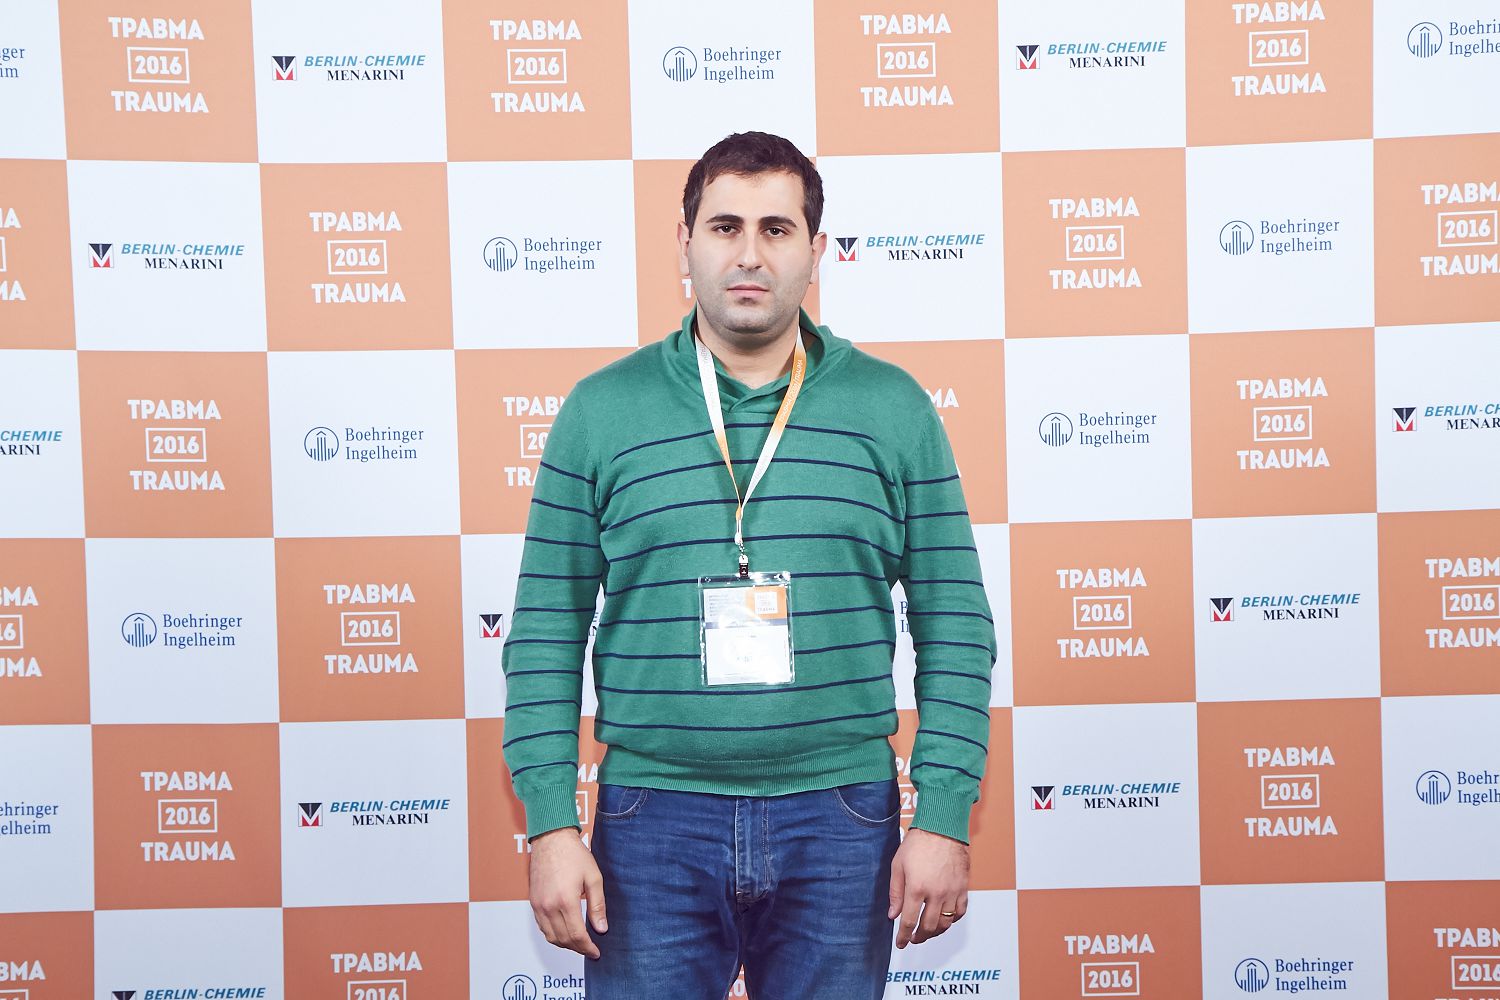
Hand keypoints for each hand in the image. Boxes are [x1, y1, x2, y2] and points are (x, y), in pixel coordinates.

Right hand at [527, 827, 606, 958]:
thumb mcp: (594, 877)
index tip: (596, 952)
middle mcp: (549, 906)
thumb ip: (598, 905)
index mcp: (566, 900)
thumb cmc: (574, 854)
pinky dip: (554, 935)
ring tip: (579, 943)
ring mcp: (538, 905)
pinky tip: (565, 931)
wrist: (551, 839)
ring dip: (565, 944)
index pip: (577, 936)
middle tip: (590, 949)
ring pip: (551, 937)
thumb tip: (601, 928)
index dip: (588, 948)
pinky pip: (542, 927)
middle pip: (563, 939)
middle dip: (578, 948)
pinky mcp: (533, 902)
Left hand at [888, 827, 968, 948]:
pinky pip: (960, 912)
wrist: (942, 828)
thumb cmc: (918, 843)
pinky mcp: (963, 888)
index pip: (909, 921)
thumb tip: (893, 914)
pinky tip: (944, 919)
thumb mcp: (898, 865)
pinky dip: (952, 920)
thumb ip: (895, 893)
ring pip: (945, 923)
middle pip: (928, 927)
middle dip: (919, 937)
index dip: (903, 936)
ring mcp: (952, 891)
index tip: (901, 943)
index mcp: (917, 888)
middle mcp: (936, 893)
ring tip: (927, 932)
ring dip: (935, 932)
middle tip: (913, 938)